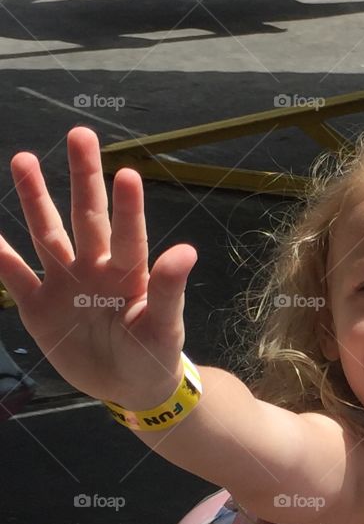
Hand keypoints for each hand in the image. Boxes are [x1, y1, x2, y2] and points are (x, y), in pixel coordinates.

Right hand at [0, 127, 196, 408]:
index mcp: (129, 272)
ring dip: (35, 199)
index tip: (127, 174)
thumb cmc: (155, 354)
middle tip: (80, 135)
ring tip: (24, 160)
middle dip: (83, 178)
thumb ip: (169, 291)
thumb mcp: (164, 328)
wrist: (130, 387)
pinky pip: (14, 276)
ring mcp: (64, 284)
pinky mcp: (39, 307)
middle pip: (87, 217)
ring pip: (47, 234)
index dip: (127, 207)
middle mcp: (95, 268)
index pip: (129, 234)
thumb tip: (186, 251)